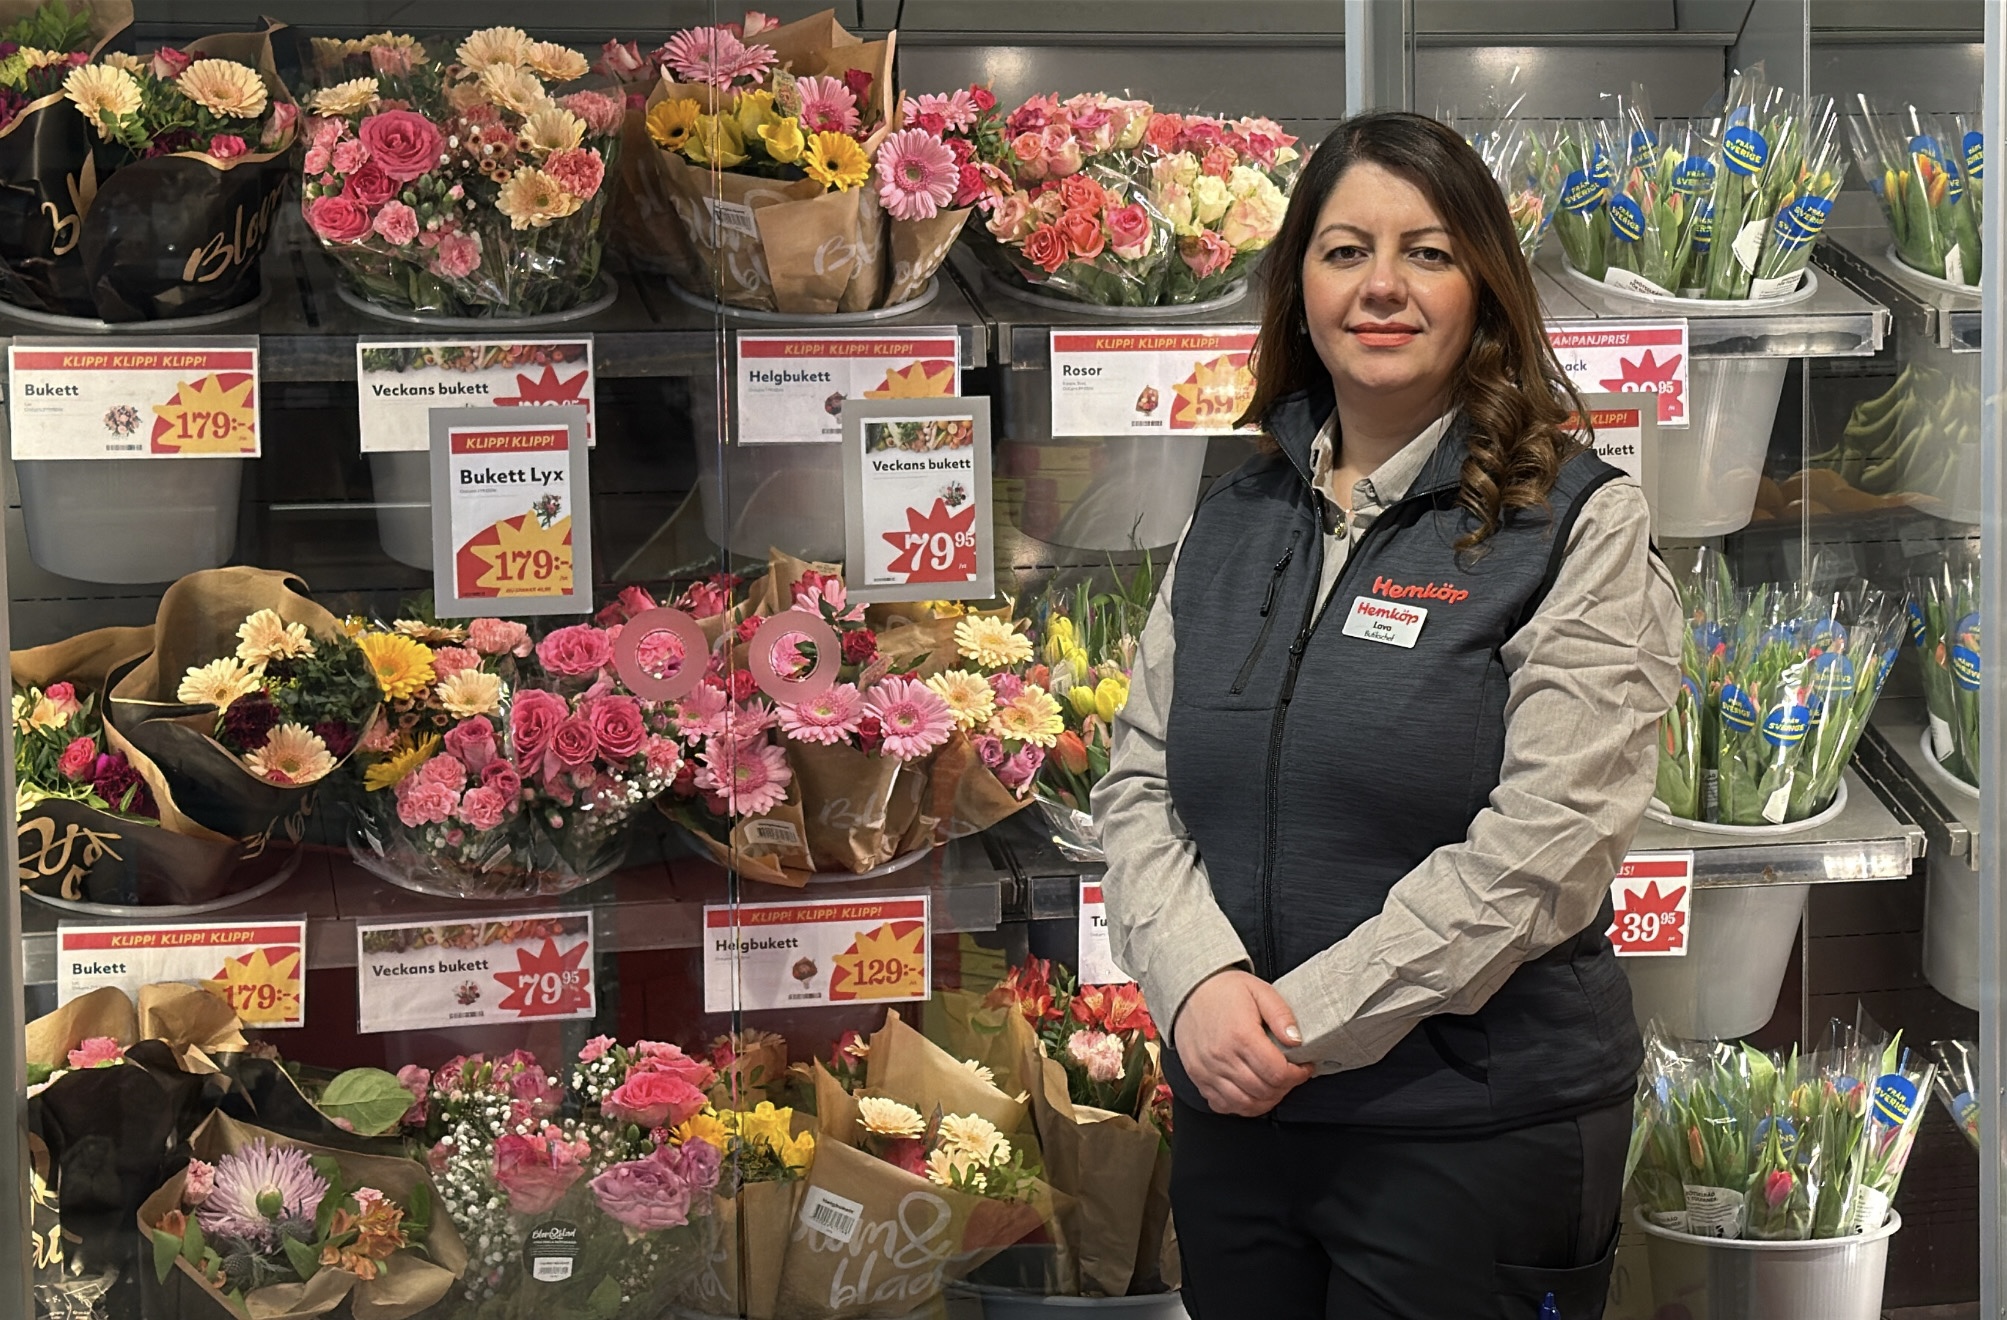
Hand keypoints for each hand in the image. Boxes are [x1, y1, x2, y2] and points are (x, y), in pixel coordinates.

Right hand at [1172, 970, 1314, 1116]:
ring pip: (1245, 1104)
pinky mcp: (1198, 1078)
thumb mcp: (1260, 991)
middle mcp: (1222, 1057)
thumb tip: (1297, 1041)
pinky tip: (1250, 1092)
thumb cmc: (1224, 991)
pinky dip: (1241, 1105)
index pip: (1278, 1073)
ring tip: (1274, 1085)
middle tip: (1291, 1075)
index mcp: (1241, 1036)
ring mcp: (1207, 1071)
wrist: (1187, 991)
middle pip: (1264, 1091)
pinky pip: (1222, 1105)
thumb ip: (1281, 1015)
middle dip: (1285, 1087)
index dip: (1298, 1075)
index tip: (1304, 1067)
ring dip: (1266, 1100)